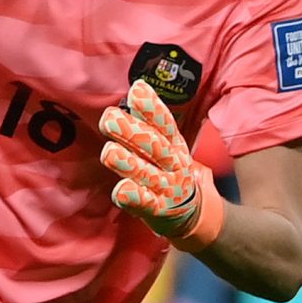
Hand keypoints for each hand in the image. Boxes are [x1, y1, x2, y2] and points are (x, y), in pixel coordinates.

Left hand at [99, 79, 224, 247]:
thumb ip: (149, 122)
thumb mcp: (165, 146)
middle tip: (108, 118)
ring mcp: (166, 188)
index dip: (152, 107)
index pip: (165, 123)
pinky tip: (120, 191)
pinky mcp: (159, 210)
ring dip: (128, 163)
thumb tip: (137, 88)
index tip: (137, 89)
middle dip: (132, 131)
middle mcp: (173, 165)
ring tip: (108, 152)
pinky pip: (146, 203)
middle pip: (154, 146)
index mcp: (174, 146)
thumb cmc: (168, 173)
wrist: (194, 214)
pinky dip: (134, 197)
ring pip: (147, 174)